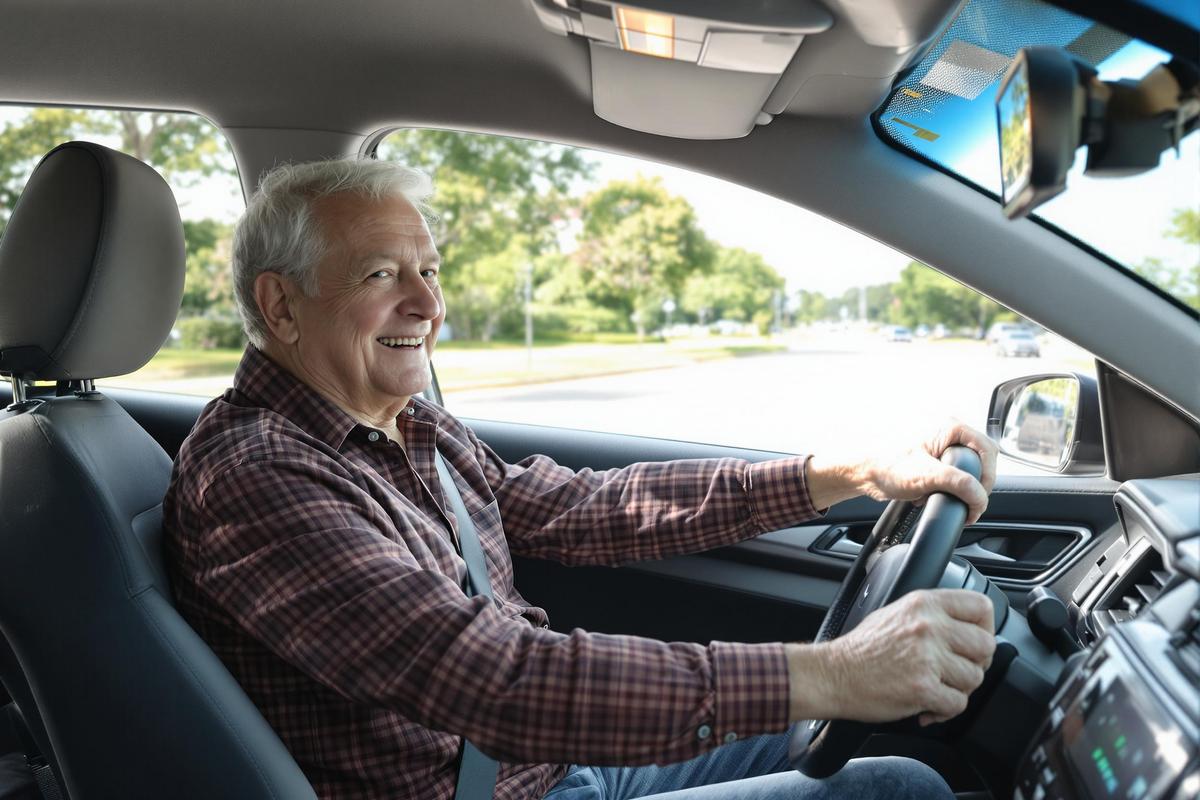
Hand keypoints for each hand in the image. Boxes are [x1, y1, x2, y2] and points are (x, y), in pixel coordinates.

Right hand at [787, 589, 995, 724]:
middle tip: (956, 671)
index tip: (975, 642)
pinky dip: (944, 711)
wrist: (833, 675)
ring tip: (935, 688)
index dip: (986, 628)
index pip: (981, 606)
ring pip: (974, 678)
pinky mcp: (923, 687)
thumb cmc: (862, 649)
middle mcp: (929, 626)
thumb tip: (969, 629)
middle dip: (976, 664)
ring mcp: (927, 657)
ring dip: (958, 689)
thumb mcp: (897, 613)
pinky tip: (927, 706)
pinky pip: (957, 704)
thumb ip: (933, 615)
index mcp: (924, 603)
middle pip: (986, 645)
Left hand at [808, 420, 997, 524]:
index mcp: (949, 427)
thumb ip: (959, 484)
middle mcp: (946, 431)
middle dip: (972, 485)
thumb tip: (980, 496)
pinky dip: (943, 487)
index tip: (979, 498)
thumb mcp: (927, 476)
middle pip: (978, 461)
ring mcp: (938, 443)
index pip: (987, 451)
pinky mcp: (929, 456)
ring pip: (964, 469)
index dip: (988, 477)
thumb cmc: (885, 466)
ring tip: (940, 497)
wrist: (860, 472)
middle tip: (966, 504)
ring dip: (957, 488)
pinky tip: (928, 495)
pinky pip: (949, 473)